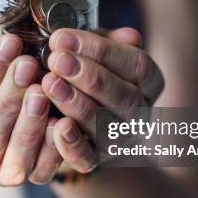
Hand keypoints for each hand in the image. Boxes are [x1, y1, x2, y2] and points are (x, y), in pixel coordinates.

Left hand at [40, 27, 164, 172]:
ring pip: (105, 125)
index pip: (136, 64)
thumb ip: (104, 41)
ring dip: (76, 103)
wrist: (66, 114)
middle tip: (57, 59)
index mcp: (148, 82)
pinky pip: (87, 158)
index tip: (63, 37)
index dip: (101, 50)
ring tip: (49, 83)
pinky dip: (72, 144)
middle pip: (124, 96)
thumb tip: (129, 36)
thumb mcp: (92, 50)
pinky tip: (56, 125)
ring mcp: (121, 140)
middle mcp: (141, 113)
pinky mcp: (95, 161)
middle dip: (88, 76)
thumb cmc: (81, 71)